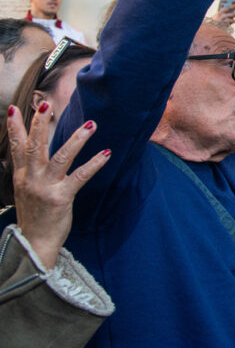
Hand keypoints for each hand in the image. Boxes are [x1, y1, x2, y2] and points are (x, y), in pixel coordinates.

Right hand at [8, 105, 109, 269]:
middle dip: (40, 124)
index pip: (16, 147)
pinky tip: (106, 153)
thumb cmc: (35, 215)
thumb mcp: (24, 190)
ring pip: (60, 158)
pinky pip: (80, 176)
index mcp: (21, 176)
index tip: (15, 108)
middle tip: (46, 104)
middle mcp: (31, 179)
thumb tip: (31, 151)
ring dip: (76, 139)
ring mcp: (45, 188)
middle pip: (34, 147)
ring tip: (91, 124)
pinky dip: (94, 164)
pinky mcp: (61, 198)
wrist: (35, 243)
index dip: (14, 127)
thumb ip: (28, 171)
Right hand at [213, 2, 234, 26]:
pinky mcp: (225, 26)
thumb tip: (231, 11)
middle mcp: (222, 16)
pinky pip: (231, 24)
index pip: (228, 7)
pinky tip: (228, 24)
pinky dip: (230, 24)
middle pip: (233, 14)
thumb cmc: (215, 20)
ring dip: (233, 20)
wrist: (211, 28)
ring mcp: (224, 21)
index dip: (233, 5)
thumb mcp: (217, 15)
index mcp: (220, 12)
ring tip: (231, 21)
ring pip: (233, 20)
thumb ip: (223, 13)